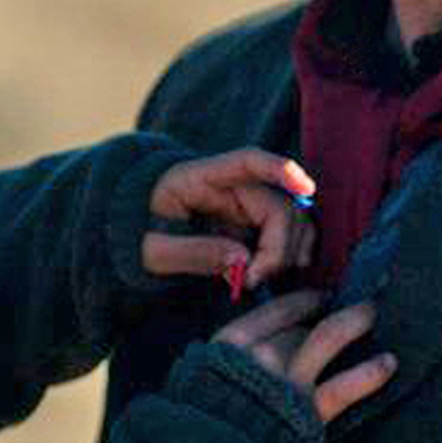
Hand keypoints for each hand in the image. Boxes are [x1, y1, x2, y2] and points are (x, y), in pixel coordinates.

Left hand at [142, 148, 315, 288]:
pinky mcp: (256, 224)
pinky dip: (288, 257)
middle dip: (278, 248)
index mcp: (203, 177)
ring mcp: (249, 204)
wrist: (134, 233)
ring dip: (287, 254)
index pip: (249, 161)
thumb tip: (243, 261)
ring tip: (253, 280)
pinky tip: (265, 275)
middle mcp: (235, 186)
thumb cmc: (137, 234)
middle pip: (281, 206)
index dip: (281, 170)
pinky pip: (289, 236)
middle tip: (249, 281)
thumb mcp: (152, 250)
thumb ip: (194, 253)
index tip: (307, 188)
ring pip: (294, 222)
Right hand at [213, 290, 394, 422]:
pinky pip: (345, 386)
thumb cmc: (212, 419)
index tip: (325, 298)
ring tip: (372, 314)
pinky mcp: (307, 410)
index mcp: (232, 341)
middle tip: (361, 303)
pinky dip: (370, 373)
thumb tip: (278, 339)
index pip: (280, 308)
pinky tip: (389, 363)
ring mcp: (286, 380)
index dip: (308, 300)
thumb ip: (239, 356)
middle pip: (305, 323)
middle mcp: (260, 353)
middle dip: (335, 309)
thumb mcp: (210, 376)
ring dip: (355, 321)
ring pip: (328, 336)